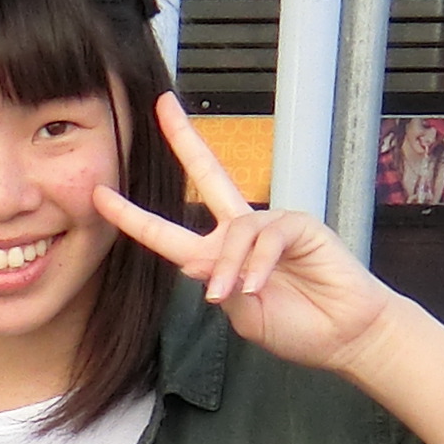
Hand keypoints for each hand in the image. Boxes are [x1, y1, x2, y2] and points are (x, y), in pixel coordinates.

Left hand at [94, 95, 403, 377]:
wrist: (342, 337)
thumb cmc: (296, 328)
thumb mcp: (241, 313)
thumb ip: (218, 286)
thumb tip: (193, 263)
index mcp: (220, 254)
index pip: (168, 231)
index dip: (134, 216)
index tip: (100, 195)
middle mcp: (243, 231)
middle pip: (210, 173)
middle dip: (185, 139)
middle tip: (162, 106)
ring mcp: (273, 224)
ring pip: (234, 230)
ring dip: (229, 265)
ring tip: (233, 294)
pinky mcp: (301, 224)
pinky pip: (266, 236)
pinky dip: (257, 263)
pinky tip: (259, 285)